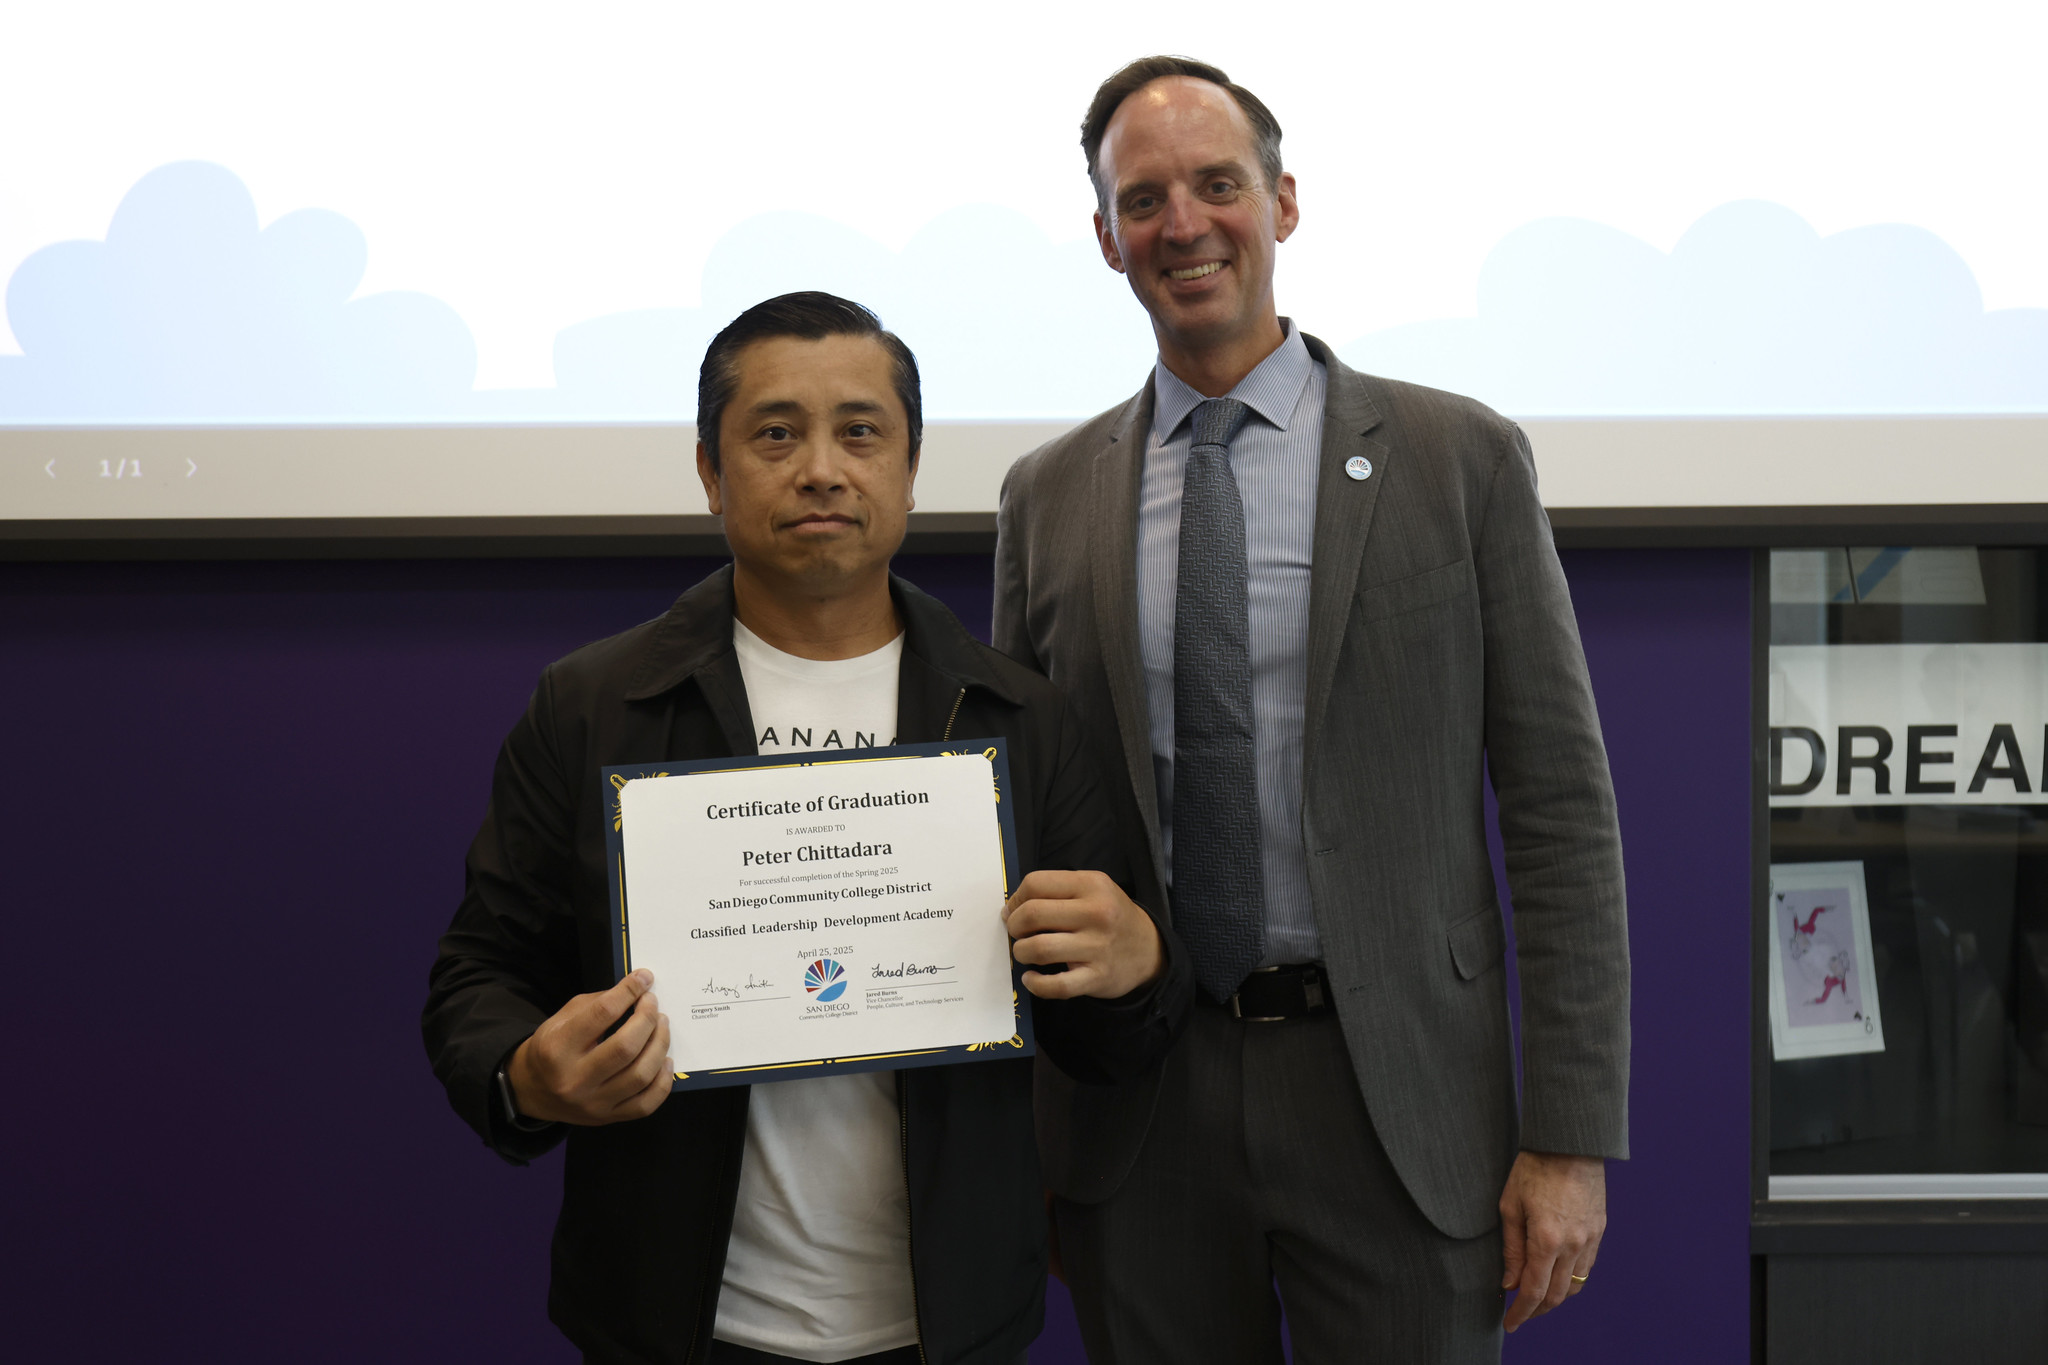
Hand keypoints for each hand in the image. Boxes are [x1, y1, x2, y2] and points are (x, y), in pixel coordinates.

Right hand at [506, 968, 672, 1125]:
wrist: (532, 1091)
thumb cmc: (552, 1048)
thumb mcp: (562, 1019)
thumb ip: (598, 1003)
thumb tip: (638, 989)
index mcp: (557, 1048)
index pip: (602, 1014)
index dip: (628, 992)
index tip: (644, 979)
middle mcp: (574, 1079)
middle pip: (625, 1047)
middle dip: (647, 1019)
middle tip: (653, 1004)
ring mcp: (593, 1103)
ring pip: (640, 1075)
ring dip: (660, 1045)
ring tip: (662, 1026)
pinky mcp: (607, 1118)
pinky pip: (646, 1104)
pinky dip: (663, 1080)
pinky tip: (664, 1061)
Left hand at [1003, 869, 1163, 999]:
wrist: (1148, 950)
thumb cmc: (1111, 916)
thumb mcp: (1092, 889)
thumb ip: (1056, 891)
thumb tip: (1011, 907)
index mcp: (1092, 884)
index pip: (1036, 884)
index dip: (1016, 898)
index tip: (1013, 910)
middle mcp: (1096, 913)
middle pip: (1033, 914)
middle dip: (1014, 925)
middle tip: (1017, 931)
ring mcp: (1098, 947)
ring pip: (1039, 949)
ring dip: (1021, 952)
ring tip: (1024, 952)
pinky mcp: (1097, 977)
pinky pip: (1056, 986)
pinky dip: (1035, 984)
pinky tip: (1031, 978)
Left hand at [1499, 1150, 1605, 1331]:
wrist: (1570, 1142)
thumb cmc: (1533, 1168)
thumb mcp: (1510, 1205)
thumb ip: (1510, 1249)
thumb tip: (1509, 1283)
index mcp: (1546, 1239)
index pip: (1534, 1290)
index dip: (1520, 1312)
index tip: (1509, 1323)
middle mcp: (1573, 1244)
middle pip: (1557, 1295)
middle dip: (1537, 1310)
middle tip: (1519, 1314)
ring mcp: (1590, 1239)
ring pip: (1575, 1285)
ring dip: (1555, 1297)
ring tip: (1536, 1297)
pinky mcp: (1599, 1230)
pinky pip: (1586, 1267)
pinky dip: (1571, 1279)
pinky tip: (1556, 1275)